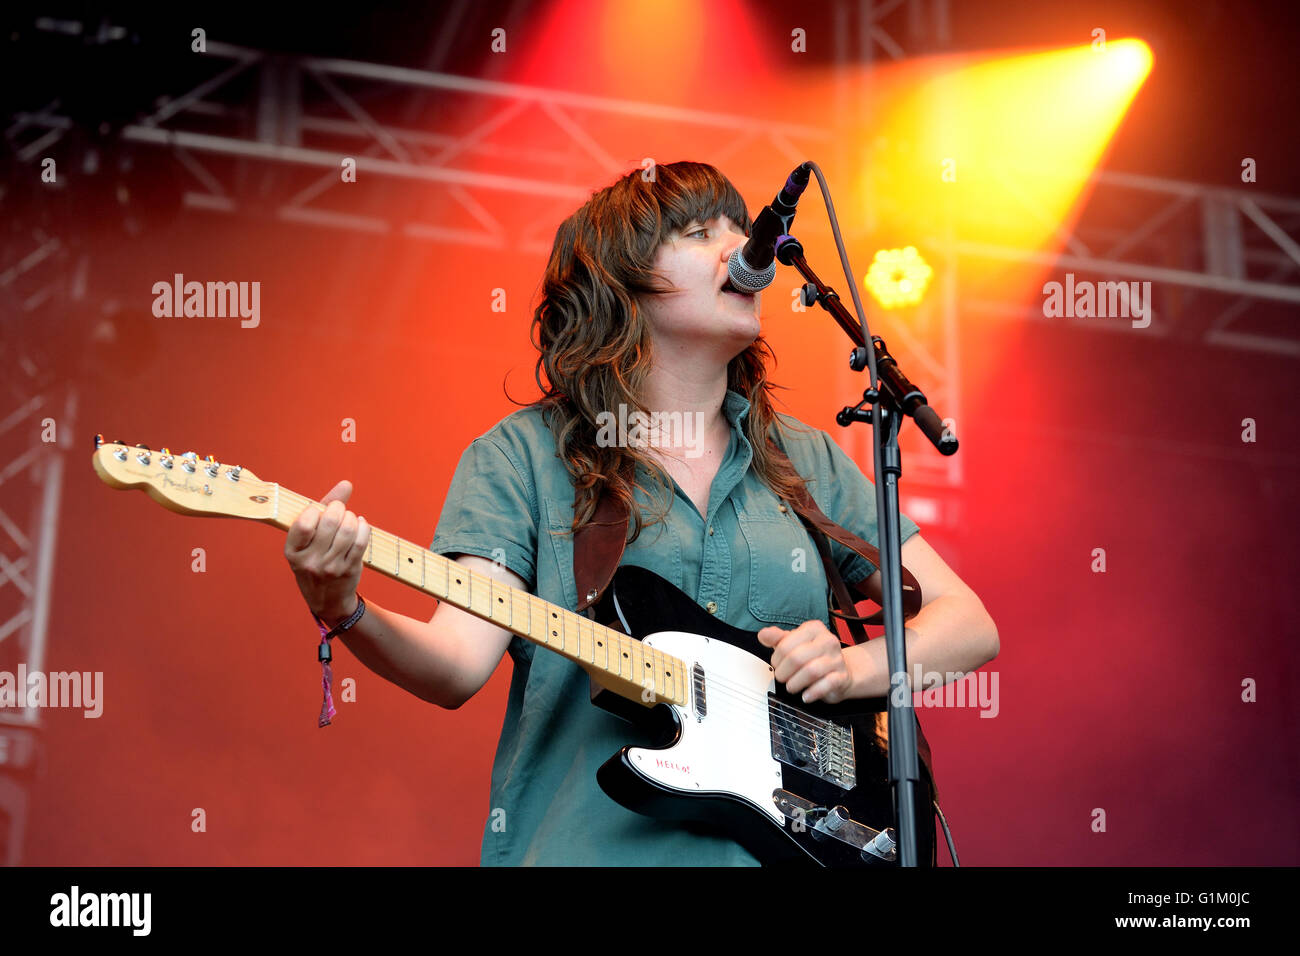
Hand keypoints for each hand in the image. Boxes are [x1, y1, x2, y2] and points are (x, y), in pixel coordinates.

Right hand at [284, 479, 369, 624]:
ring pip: (348, 530)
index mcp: (292, 552)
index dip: (316, 509)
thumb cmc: (315, 560)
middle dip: (338, 508)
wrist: (326, 600)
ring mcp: (330, 567)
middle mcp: (310, 561)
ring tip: (350, 518)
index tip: (320, 510)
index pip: (305, 522)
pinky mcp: (349, 569)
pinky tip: (360, 525)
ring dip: (352, 518)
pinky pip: (360, 541)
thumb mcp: (307, 540)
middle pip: (331, 522)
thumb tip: (347, 484)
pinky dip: (363, 527)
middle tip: (339, 509)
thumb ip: (323, 508)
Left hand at [757, 621, 853, 703]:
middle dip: (783, 672)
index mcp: (813, 629)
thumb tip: (763, 635)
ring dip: (795, 683)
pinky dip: (812, 693)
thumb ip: (777, 638)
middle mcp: (827, 641)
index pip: (786, 643)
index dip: (776, 658)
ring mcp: (836, 659)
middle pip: (796, 658)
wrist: (840, 670)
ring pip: (811, 671)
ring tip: (791, 686)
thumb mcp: (794, 643)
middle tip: (782, 677)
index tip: (777, 664)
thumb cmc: (813, 656)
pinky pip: (826, 685)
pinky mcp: (842, 676)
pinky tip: (805, 695)